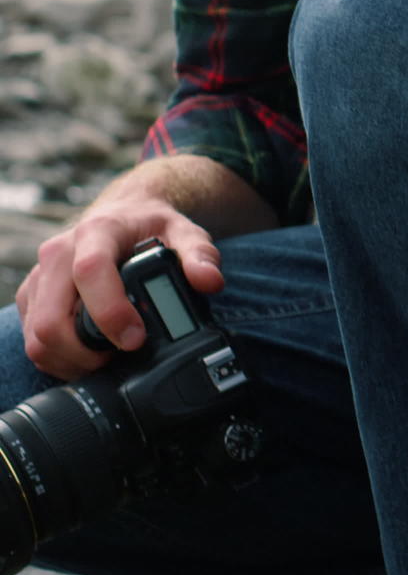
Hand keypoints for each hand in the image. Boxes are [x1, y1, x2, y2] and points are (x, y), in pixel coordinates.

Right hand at [15, 171, 223, 380]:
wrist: (123, 215)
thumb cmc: (150, 226)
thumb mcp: (184, 232)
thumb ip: (200, 255)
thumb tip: (210, 281)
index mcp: (97, 233)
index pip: (90, 272)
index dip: (109, 311)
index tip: (135, 338)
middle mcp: (58, 254)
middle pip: (51, 318)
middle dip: (83, 351)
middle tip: (119, 357)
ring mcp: (40, 277)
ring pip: (36, 336)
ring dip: (69, 359)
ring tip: (106, 359)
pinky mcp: (32, 296)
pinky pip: (32, 338)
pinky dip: (58, 357)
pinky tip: (88, 355)